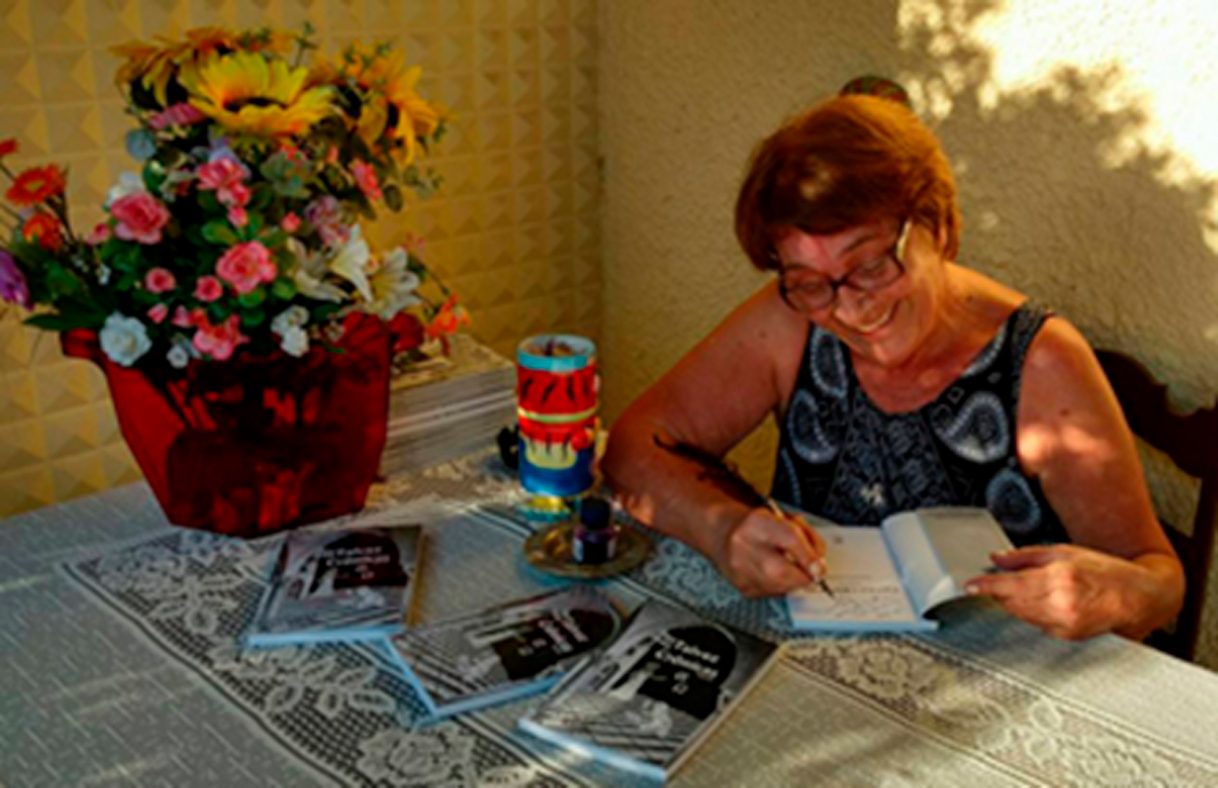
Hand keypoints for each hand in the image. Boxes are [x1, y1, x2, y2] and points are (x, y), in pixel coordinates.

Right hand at [714, 506, 826, 597]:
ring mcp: (739, 568)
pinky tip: (775, 575)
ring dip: (793, 582)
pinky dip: (781, 587)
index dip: (809, 556)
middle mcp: (743, 545)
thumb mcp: (785, 520)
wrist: (725, 534)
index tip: (820, 568)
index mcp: (757, 522)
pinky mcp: (742, 586)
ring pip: (778, 587)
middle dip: (803, 576)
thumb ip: (807, 538)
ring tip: (790, 569)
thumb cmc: (758, 527)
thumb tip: (819, 566)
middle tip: (811, 574)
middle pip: (781, 571)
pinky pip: (772, 593)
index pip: (789, 538)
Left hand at [964, 544, 1161, 639]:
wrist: (1140, 597)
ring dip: (1014, 603)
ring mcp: (1064, 624)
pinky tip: (1044, 602)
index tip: (969, 586)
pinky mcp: (1067, 636)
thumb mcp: (1065, 551)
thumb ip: (1026, 556)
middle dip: (999, 592)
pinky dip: (1031, 613)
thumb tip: (997, 558)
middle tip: (996, 581)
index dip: (985, 586)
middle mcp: (1060, 605)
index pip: (1009, 586)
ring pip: (1020, 615)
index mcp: (1059, 579)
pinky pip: (1036, 624)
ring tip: (1025, 588)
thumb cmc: (1107, 571)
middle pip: (1010, 602)